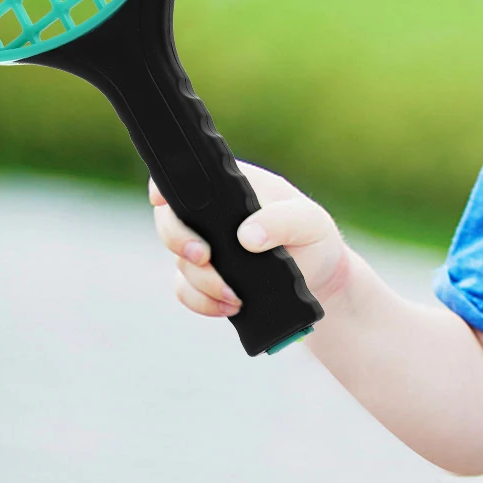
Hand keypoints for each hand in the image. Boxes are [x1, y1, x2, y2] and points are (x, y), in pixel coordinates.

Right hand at [149, 163, 352, 320]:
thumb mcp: (310, 222)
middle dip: (179, 240)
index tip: (163, 203)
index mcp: (231, 187)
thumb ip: (282, 221)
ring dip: (201, 282)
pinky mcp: (207, 280)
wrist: (320, 280)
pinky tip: (229, 306)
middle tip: (204, 257)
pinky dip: (201, 302)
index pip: (186, 176)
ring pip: (179, 262)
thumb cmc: (314, 237)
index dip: (165, 186)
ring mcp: (207, 248)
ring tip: (235, 295)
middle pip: (169, 221)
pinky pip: (185, 291)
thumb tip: (246, 236)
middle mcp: (211, 216)